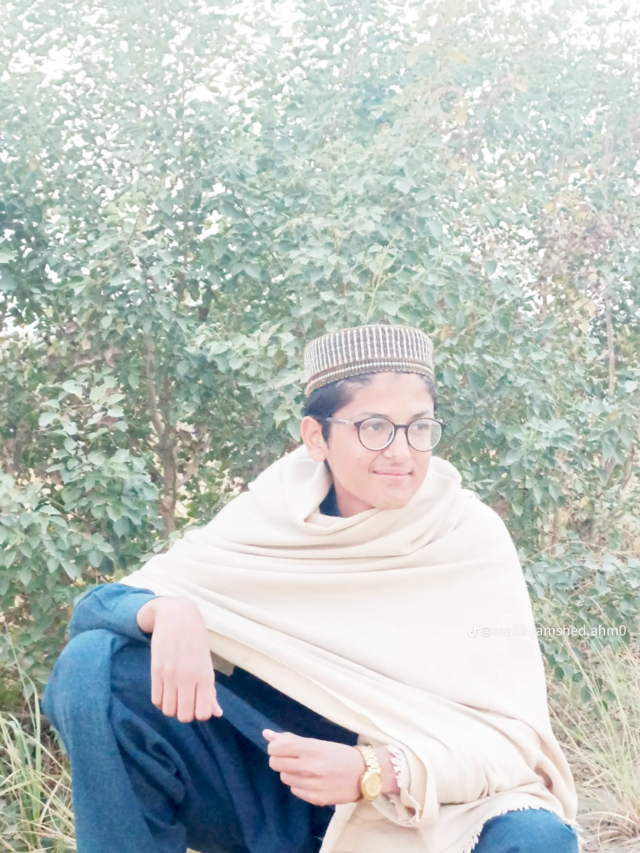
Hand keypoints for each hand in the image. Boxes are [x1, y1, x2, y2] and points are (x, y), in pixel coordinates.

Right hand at [137, 596, 222, 722]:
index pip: (203, 713)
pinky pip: (156, 700)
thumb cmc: (196, 642)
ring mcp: (171, 675)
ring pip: (168, 710)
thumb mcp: (207, 665)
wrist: (177, 618)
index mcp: (206, 676)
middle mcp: (189, 677)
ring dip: (171, 708)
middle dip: (184, 714)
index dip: (199, 714)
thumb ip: (210, 691)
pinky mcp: (156, 670)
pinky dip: (161, 701)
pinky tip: (165, 691)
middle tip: (185, 702)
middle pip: (184, 716)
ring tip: (174, 696)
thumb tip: (217, 714)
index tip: (197, 705)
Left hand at [263, 729, 363, 805]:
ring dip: (291, 773)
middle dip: (281, 760)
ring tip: (306, 769)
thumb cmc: (339, 754)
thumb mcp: (317, 743)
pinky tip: (312, 781)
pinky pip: (295, 790)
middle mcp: (309, 767)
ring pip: (284, 778)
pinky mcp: (315, 799)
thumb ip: (290, 739)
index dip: (276, 748)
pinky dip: (300, 785)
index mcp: (310, 749)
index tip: (283, 748)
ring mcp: (312, 785)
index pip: (276, 749)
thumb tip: (266, 734)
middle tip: (294, 759)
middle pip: (275, 764)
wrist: (364, 773)